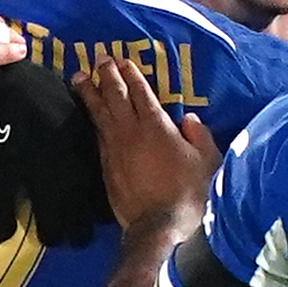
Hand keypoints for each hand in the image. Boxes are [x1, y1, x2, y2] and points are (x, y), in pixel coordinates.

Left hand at [73, 56, 216, 227]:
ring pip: (99, 114)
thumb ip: (199, 135)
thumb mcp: (207, 160)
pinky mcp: (106, 167)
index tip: (123, 60)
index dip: (131, 74)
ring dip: (90, 93)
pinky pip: (98, 135)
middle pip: (114, 96)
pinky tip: (91, 114)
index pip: (140, 92)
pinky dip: (93, 120)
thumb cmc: (189, 193)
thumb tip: (188, 119)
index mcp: (156, 125)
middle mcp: (131, 132)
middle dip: (107, 75)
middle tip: (101, 60)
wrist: (159, 226)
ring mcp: (114, 149)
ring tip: (80, 77)